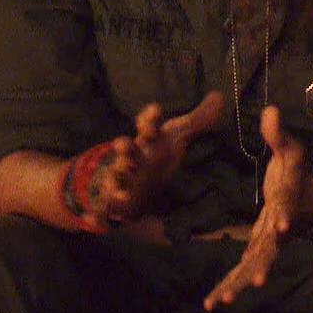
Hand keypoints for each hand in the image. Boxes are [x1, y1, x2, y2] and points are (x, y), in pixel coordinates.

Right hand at [86, 91, 224, 226]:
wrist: (133, 179)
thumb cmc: (156, 154)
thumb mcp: (176, 137)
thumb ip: (197, 120)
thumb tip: (219, 97)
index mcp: (148, 139)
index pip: (149, 123)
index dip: (150, 117)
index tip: (156, 110)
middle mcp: (133, 156)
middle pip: (128, 150)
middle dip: (124, 147)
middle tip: (122, 143)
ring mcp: (123, 177)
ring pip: (115, 176)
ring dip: (113, 178)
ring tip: (113, 182)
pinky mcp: (117, 199)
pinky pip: (106, 206)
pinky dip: (100, 211)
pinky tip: (93, 216)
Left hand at [205, 105, 306, 309]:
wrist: (312, 203)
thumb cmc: (298, 175)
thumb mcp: (292, 151)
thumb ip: (279, 134)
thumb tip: (270, 109)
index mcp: (288, 203)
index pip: (288, 209)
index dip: (286, 218)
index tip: (282, 228)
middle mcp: (279, 229)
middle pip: (272, 249)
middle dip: (263, 265)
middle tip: (256, 282)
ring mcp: (269, 244)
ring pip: (255, 268)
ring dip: (238, 284)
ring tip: (219, 302)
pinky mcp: (259, 251)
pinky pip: (244, 272)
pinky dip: (230, 286)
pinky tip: (213, 302)